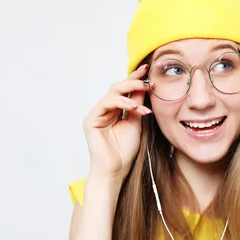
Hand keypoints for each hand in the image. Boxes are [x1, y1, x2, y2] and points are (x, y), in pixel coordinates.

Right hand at [83, 64, 151, 180]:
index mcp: (116, 110)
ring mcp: (97, 113)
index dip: (135, 79)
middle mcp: (105, 109)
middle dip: (133, 80)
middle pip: (118, 87)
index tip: (148, 70)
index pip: (125, 91)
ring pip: (112, 93)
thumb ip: (138, 105)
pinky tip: (135, 108)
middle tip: (147, 78)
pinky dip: (122, 103)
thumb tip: (145, 87)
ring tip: (145, 95)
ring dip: (130, 91)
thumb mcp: (136, 122)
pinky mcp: (91, 119)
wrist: (116, 169)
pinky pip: (106, 103)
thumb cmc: (125, 150)